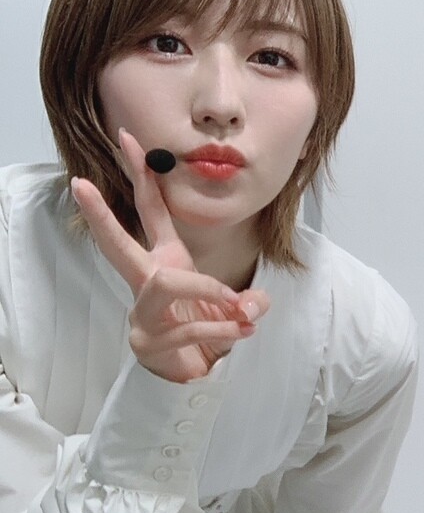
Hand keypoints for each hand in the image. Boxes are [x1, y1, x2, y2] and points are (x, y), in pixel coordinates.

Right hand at [70, 128, 269, 383]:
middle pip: (119, 244)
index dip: (143, 176)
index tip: (128, 138)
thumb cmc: (208, 331)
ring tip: (238, 308)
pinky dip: (223, 329)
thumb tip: (254, 303)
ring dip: (208, 293)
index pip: (151, 212)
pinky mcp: (150, 341)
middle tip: (79, 184)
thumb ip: (248, 301)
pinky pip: (190, 327)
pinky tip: (241, 333)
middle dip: (101, 215)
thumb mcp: (235, 309)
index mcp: (166, 262)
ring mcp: (143, 312)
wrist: (196, 375)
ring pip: (167, 285)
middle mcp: (148, 282)